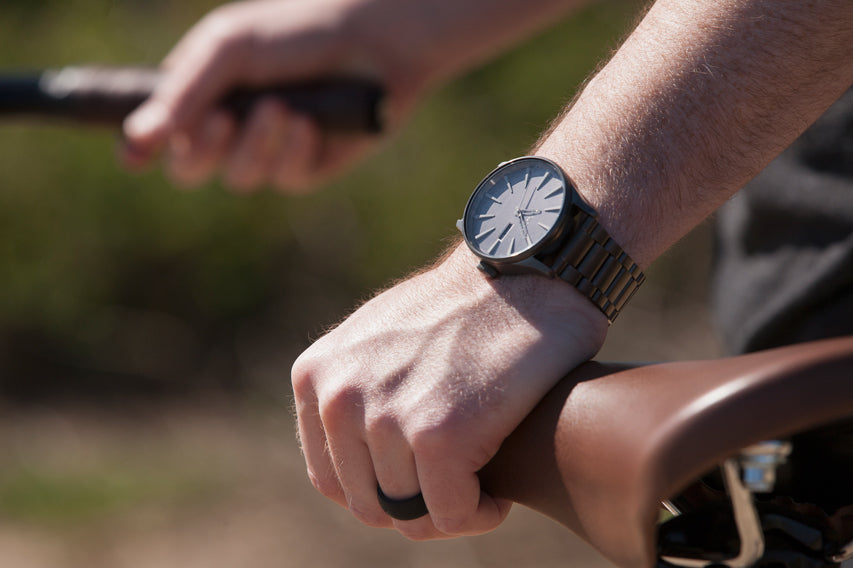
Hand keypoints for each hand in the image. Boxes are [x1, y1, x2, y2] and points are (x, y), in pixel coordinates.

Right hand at [120, 0, 427, 192]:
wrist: (372, 41)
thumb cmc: (295, 32)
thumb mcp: (229, 49)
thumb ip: (183, 93)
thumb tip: (136, 137)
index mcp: (202, 93)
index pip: (158, 134)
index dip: (140, 149)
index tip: (134, 158)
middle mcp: (231, 127)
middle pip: (189, 169)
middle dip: (200, 150)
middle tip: (222, 120)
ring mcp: (269, 151)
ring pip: (238, 178)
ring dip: (255, 143)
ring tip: (281, 105)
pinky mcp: (307, 167)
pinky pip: (283, 179)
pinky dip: (292, 150)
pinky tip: (310, 122)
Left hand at [290, 245, 607, 538]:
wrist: (522, 271)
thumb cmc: (463, 308)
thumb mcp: (378, 339)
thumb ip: (355, 389)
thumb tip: (362, 450)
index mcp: (315, 376)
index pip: (333, 479)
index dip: (383, 491)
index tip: (425, 478)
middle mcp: (338, 398)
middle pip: (371, 503)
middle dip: (416, 506)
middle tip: (457, 485)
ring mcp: (386, 418)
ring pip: (413, 514)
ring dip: (451, 508)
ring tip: (480, 480)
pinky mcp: (439, 435)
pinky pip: (454, 514)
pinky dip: (479, 514)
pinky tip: (497, 493)